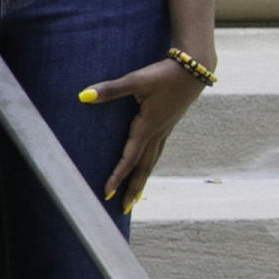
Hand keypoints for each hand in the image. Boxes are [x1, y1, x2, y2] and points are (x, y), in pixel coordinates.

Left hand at [80, 55, 209, 207]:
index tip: (107, 193)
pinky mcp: (168, 125)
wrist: (195, 69)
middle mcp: (157, 134)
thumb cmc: (164, 74)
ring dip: (142, 180)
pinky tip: (145, 166)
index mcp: (148, 128)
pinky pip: (157, 152)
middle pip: (144, 168)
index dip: (117, 176)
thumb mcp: (136, 80)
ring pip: (152, 162)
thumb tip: (84, 96)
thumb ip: (110, 90)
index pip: (129, 158)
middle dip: (133, 189)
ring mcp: (165, 131)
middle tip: (123, 209)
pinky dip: (149, 165)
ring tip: (135, 197)